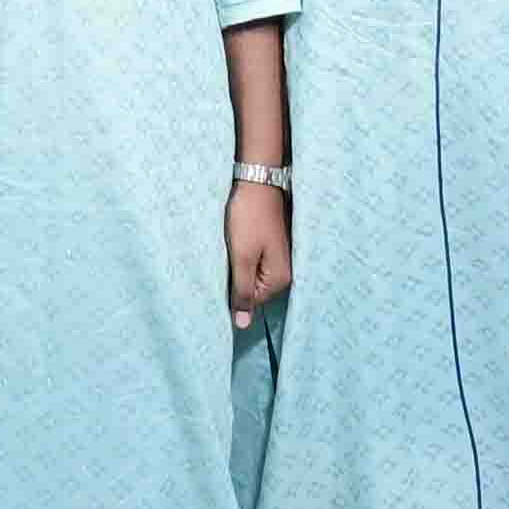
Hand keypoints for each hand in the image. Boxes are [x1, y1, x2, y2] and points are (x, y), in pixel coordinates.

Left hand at [225, 175, 292, 320]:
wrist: (257, 181)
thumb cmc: (249, 218)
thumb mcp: (242, 257)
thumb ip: (243, 292)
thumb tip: (243, 326)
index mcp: (280, 279)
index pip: (252, 301)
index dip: (233, 291)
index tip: (223, 270)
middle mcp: (285, 271)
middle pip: (254, 289)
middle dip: (238, 278)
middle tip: (227, 257)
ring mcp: (279, 257)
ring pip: (253, 274)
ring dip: (239, 266)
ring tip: (232, 248)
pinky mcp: (272, 245)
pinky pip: (255, 261)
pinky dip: (243, 256)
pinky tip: (236, 243)